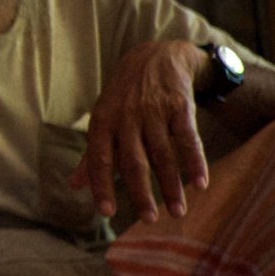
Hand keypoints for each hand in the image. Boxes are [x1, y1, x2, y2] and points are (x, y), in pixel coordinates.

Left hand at [70, 39, 210, 223]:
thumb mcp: (103, 119)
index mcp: (103, 122)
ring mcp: (154, 111)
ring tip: (178, 211)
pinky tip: (200, 184)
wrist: (156, 56)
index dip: (102, 185)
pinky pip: (188, 139)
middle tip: (148, 220)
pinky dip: (195, 162)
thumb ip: (91, 155)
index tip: (107, 213)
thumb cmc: (124, 97)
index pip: (99, 159)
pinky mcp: (180, 106)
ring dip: (171, 186)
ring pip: (163, 154)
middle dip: (141, 193)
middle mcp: (127, 118)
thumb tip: (75, 186)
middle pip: (133, 161)